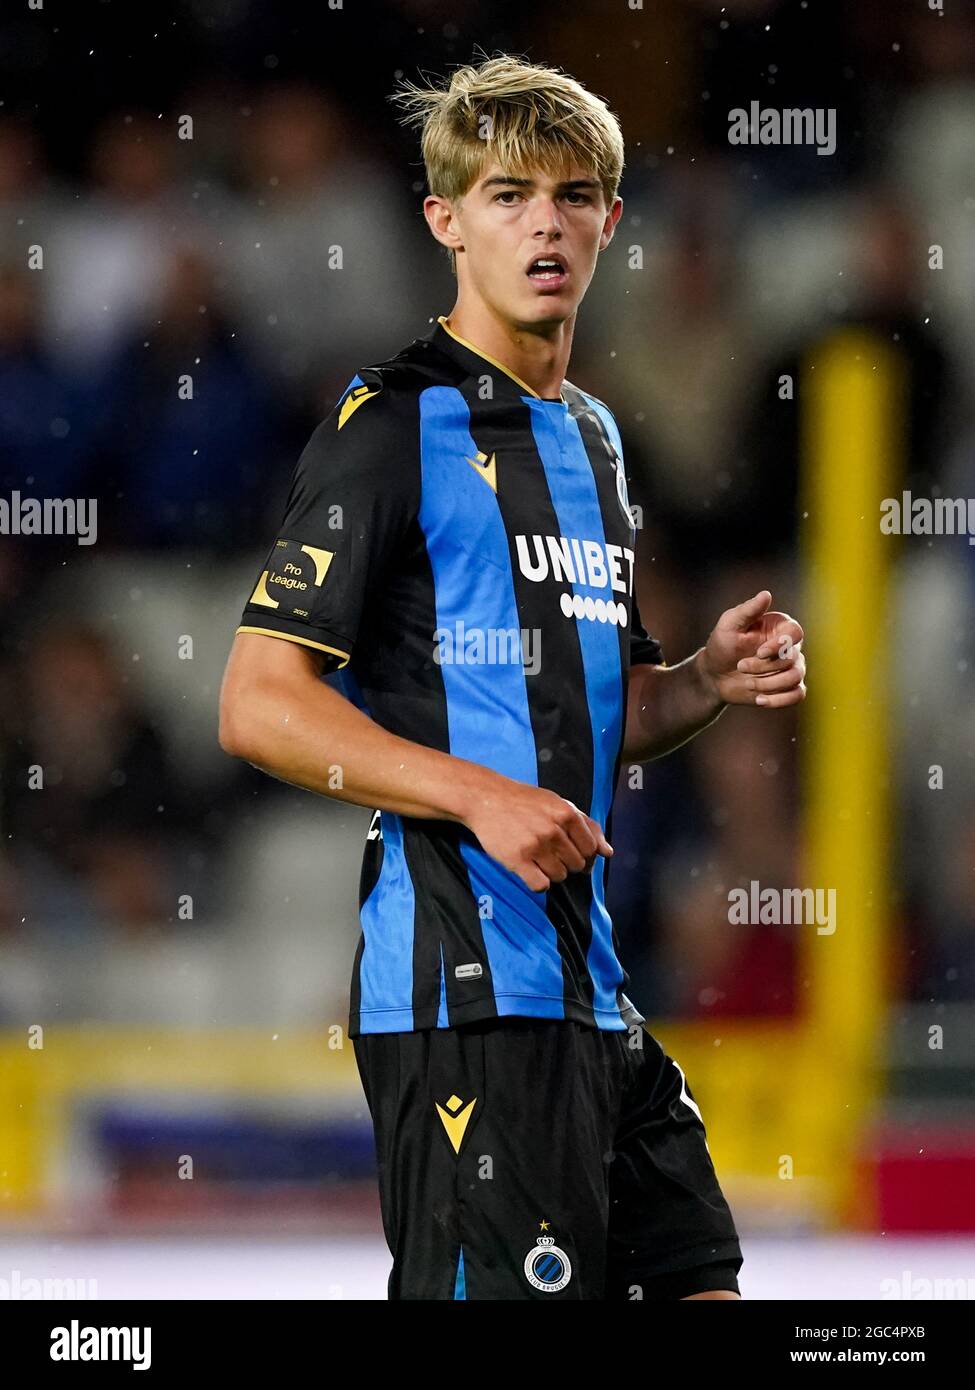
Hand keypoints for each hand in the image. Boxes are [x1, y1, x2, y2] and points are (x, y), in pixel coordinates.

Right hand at [461, 771, 611, 892]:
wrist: (486, 799)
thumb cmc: (524, 802)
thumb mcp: (559, 803)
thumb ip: (587, 825)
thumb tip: (608, 852)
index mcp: (566, 814)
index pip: (591, 849)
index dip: (583, 854)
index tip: (570, 851)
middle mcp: (553, 830)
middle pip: (576, 865)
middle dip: (566, 862)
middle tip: (549, 851)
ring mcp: (535, 846)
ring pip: (560, 876)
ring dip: (551, 872)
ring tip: (537, 857)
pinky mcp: (517, 860)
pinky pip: (541, 886)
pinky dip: (537, 882)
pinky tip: (529, 869)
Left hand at [699, 590, 805, 708]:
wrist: (714, 675)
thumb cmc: (722, 645)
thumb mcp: (729, 624)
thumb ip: (748, 610)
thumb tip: (766, 594)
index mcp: (780, 627)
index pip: (795, 634)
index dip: (780, 645)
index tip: (759, 652)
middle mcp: (790, 647)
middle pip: (792, 658)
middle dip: (764, 666)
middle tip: (741, 666)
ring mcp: (791, 668)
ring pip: (795, 678)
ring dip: (768, 683)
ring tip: (747, 683)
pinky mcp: (787, 688)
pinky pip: (797, 695)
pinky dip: (779, 700)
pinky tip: (759, 700)